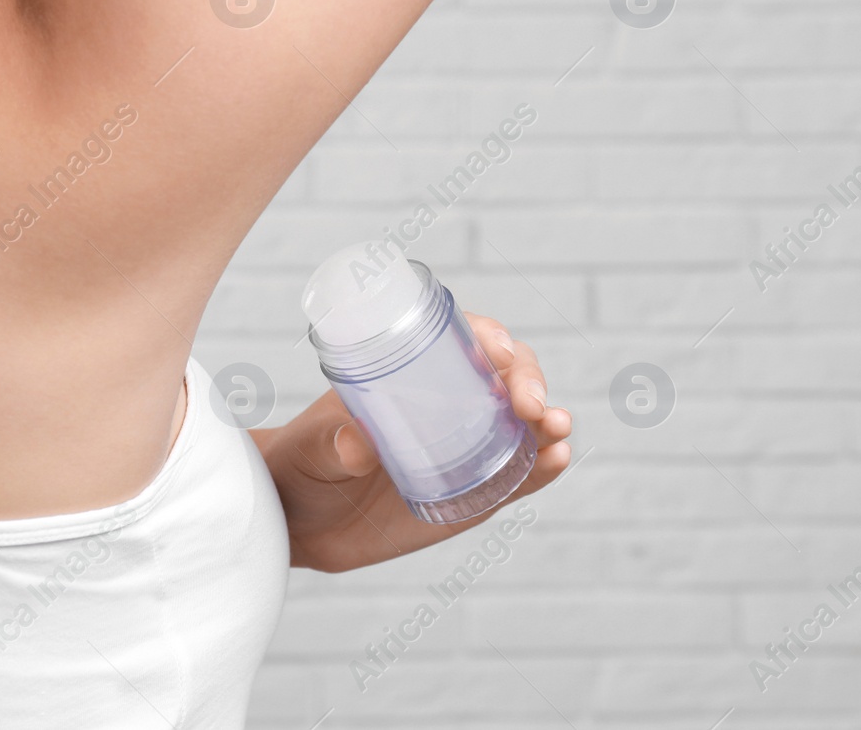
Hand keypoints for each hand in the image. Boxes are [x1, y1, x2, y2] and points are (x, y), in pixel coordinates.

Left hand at [249, 313, 572, 572]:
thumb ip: (331, 445)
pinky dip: (544, 466)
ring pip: (524, 425)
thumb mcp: (311, 448)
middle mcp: (453, 402)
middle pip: (508, 376)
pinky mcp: (478, 492)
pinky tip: (559, 459)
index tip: (499, 353)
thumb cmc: (303, 463)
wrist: (301, 521)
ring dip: (549, 422)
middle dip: (529, 381)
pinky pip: (519, 477)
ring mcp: (470, 447)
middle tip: (530, 404)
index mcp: (416, 371)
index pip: (465, 340)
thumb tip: (357, 447)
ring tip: (558, 429)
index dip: (492, 338)